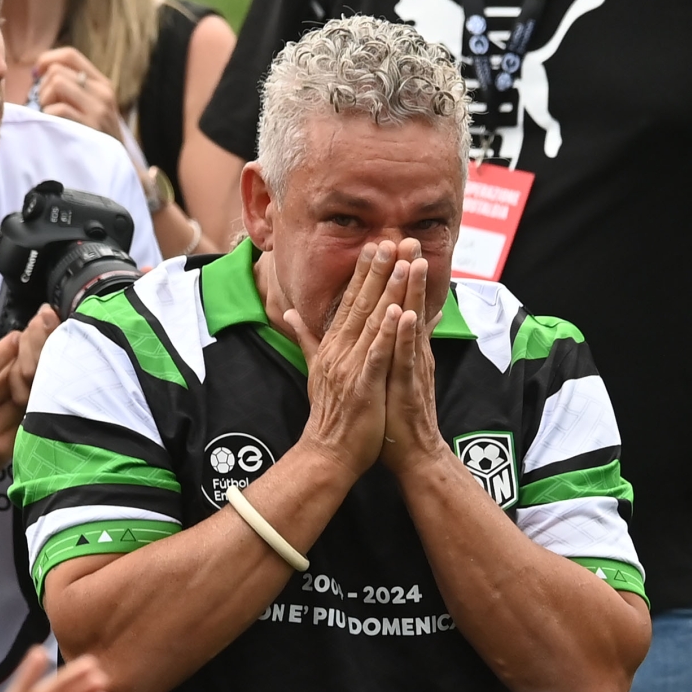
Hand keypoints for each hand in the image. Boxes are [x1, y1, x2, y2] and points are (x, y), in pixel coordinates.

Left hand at [29, 47, 125, 141]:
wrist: (118, 166)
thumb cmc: (94, 136)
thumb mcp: (92, 106)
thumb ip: (72, 87)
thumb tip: (36, 71)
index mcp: (102, 83)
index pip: (70, 55)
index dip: (47, 59)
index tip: (36, 74)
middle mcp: (102, 92)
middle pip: (57, 71)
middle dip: (43, 88)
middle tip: (47, 106)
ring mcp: (98, 109)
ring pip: (56, 84)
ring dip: (45, 101)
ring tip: (52, 117)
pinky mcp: (90, 125)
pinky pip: (57, 108)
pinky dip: (48, 117)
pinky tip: (55, 127)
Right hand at [276, 241, 406, 476]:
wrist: (327, 453)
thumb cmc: (330, 414)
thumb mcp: (316, 369)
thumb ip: (306, 338)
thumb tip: (288, 313)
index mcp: (333, 345)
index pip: (349, 301)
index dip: (364, 272)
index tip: (377, 243)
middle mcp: (340, 350)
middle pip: (361, 302)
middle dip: (378, 270)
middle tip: (392, 238)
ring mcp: (351, 366)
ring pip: (373, 321)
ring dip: (389, 290)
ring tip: (403, 263)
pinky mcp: (363, 385)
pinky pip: (377, 355)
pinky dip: (387, 333)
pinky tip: (399, 312)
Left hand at [378, 240, 451, 477]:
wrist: (412, 453)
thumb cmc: (397, 415)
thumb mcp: (394, 373)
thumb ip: (396, 344)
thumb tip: (400, 321)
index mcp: (404, 348)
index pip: (400, 305)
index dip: (395, 276)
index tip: (391, 243)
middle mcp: (413, 352)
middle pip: (412, 305)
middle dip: (410, 272)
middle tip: (410, 238)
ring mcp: (414, 367)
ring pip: (414, 325)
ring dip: (415, 294)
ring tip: (414, 263)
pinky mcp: (412, 385)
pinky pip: (410, 357)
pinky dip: (409, 336)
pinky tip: (408, 315)